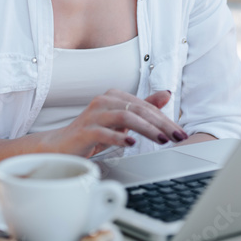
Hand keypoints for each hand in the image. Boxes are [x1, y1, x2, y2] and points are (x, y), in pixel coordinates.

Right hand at [41, 89, 188, 157]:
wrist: (61, 146)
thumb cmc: (93, 133)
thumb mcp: (121, 121)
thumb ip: (142, 108)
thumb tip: (166, 94)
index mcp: (114, 97)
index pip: (145, 106)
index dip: (165, 118)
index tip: (179, 132)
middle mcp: (104, 101)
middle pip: (137, 110)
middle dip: (161, 124)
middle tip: (177, 137)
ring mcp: (93, 115)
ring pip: (124, 117)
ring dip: (146, 129)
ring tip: (161, 140)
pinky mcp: (84, 131)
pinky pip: (103, 132)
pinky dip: (118, 137)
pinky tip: (130, 143)